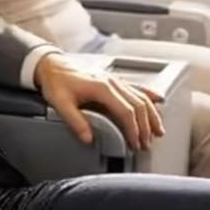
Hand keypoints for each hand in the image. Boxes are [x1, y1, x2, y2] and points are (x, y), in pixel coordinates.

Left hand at [34, 53, 163, 151]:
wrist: (51, 65)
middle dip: (145, 126)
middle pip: (138, 105)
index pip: (126, 111)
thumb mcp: (60, 104)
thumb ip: (75, 122)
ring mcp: (115, 80)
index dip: (133, 129)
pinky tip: (158, 100)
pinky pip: (137, 87)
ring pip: (141, 96)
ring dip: (152, 114)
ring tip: (157, 131)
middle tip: (146, 144)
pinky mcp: (114, 80)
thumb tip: (88, 138)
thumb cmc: (56, 82)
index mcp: (101, 87)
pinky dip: (149, 95)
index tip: (135, 144)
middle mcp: (112, 82)